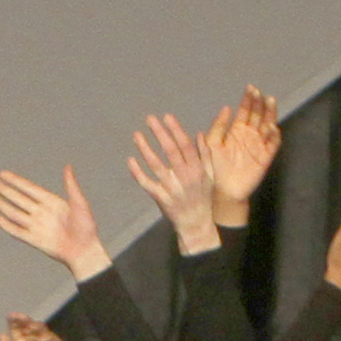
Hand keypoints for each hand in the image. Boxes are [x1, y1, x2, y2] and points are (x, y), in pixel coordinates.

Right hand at [0, 166, 110, 281]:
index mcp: (50, 202)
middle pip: (17, 198)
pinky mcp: (34, 239)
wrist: (85, 251)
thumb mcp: (80, 204)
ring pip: (14, 212)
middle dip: (3, 189)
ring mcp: (36, 226)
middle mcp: (40, 212)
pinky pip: (17, 231)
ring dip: (0, 203)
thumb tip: (68, 167)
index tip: (3, 173)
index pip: (29, 189)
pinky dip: (6, 225)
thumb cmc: (86, 227)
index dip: (16, 181)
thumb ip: (71, 186)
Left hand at [0, 313, 68, 340]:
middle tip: (19, 316)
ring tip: (29, 325)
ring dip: (34, 325)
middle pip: (28, 326)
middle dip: (23, 320)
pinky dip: (46, 335)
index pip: (17, 329)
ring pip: (40, 329)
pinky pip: (52, 337)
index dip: (14, 321)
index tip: (10, 315)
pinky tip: (41, 336)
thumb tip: (1, 333)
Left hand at [127, 113, 217, 253]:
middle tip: (149, 119)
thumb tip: (198, 134)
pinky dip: (137, 172)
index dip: (176, 130)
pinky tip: (130, 160)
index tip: (167, 117)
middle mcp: (185, 178)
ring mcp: (171, 188)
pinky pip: (147, 183)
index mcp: (197, 170)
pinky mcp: (160, 198)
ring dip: (145, 149)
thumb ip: (205, 154)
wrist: (196, 223)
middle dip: (160, 133)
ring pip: (156, 166)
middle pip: (171, 151)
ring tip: (137, 134)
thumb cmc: (203, 197)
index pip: (186, 146)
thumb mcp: (210, 175)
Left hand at [202, 86, 280, 224]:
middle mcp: (250, 134)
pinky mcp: (266, 157)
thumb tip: (226, 107)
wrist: (225, 189)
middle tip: (259, 92)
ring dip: (270, 114)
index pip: (245, 110)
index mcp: (237, 129)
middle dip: (259, 103)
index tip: (250, 88)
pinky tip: (270, 127)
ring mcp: (259, 145)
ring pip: (268, 125)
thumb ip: (218, 126)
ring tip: (270, 102)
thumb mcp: (213, 143)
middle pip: (258, 115)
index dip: (248, 99)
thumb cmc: (216, 166)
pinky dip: (273, 135)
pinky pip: (272, 144)